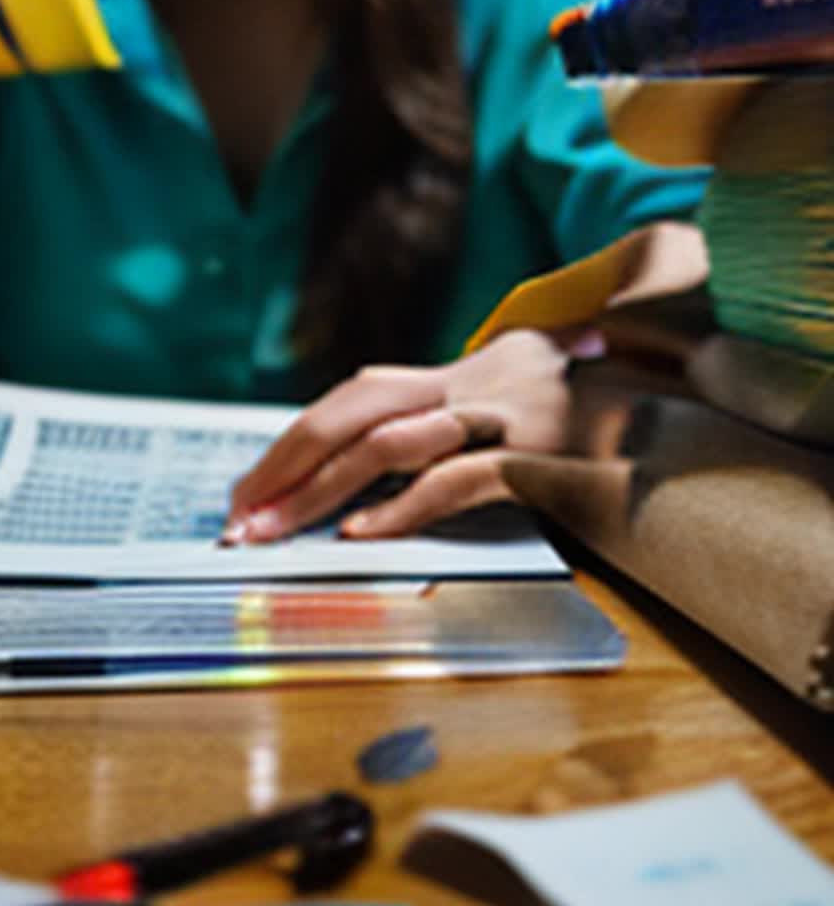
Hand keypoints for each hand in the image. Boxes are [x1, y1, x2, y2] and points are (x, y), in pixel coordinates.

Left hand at [224, 329, 589, 542]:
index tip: (244, 492)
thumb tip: (366, 478)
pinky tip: (363, 535)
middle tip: (236, 519)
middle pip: (350, 409)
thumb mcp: (503, 405)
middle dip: (284, 463)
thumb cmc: (579, 423)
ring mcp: (500, 414)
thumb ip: (443, 424)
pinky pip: (457, 478)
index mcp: (451, 371)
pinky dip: (404, 507)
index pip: (348, 397)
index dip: (290, 443)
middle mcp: (467, 380)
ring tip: (275, 532)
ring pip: (389, 442)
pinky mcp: (534, 454)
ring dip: (322, 491)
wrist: (668, 418)